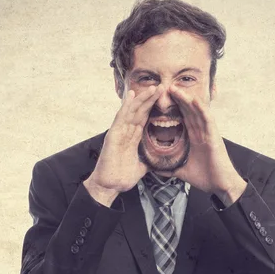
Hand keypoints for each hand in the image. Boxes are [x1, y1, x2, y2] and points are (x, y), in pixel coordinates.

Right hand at [84, 85, 163, 204]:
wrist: (110, 186)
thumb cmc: (122, 177)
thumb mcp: (142, 167)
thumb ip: (149, 159)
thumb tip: (160, 159)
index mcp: (132, 138)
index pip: (145, 119)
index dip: (153, 108)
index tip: (164, 99)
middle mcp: (126, 132)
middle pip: (140, 111)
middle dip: (150, 99)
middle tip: (162, 87)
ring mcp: (119, 132)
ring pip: (132, 111)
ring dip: (142, 99)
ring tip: (153, 87)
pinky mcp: (113, 135)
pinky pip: (121, 117)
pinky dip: (126, 106)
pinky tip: (131, 95)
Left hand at [169, 87, 246, 204]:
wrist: (220, 186)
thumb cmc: (205, 178)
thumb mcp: (182, 171)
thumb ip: (170, 167)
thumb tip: (155, 168)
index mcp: (194, 138)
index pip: (183, 119)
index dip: (174, 109)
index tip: (161, 100)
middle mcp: (201, 132)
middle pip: (188, 111)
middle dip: (178, 99)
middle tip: (165, 87)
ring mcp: (208, 133)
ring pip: (196, 111)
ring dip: (186, 99)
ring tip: (175, 88)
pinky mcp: (214, 136)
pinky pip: (207, 119)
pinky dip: (201, 109)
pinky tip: (193, 99)